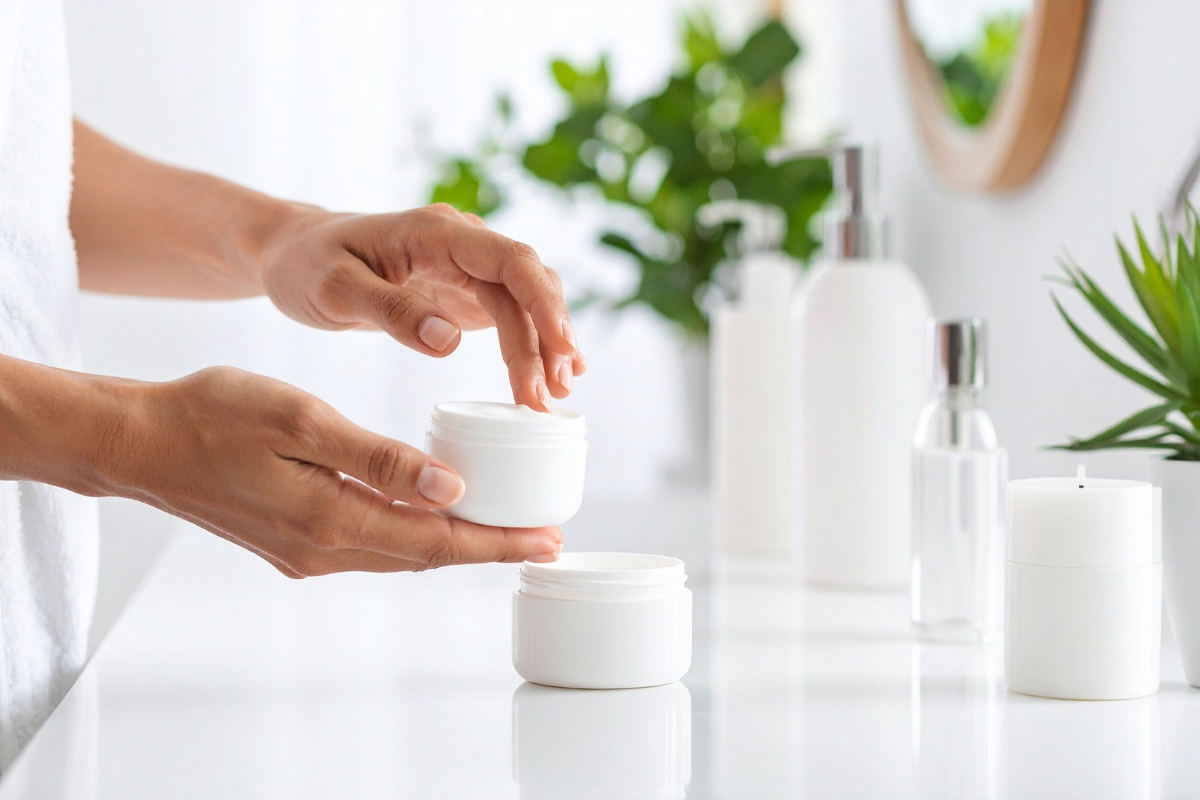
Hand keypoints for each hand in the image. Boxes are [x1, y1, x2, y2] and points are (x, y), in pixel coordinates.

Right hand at [108, 366, 562, 576]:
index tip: (547, 541)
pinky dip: (411, 536)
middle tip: (542, 539)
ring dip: (452, 544)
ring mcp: (305, 553)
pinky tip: (429, 514)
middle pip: (426, 557)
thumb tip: (449, 489)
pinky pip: (370, 547)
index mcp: (332, 520)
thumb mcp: (302, 421)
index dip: (497, 543)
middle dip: (487, 548)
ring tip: (501, 529)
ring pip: (399, 554)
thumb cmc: (214, 415)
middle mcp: (323, 550)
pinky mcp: (292, 544)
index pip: (437, 542)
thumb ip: (377, 459)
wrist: (139, 444)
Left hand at [259, 204, 585, 410]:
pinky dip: (536, 343)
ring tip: (552, 397)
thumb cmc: (307, 264)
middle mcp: (463, 243)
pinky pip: (514, 314)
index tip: (559, 348)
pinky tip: (559, 373)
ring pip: (527, 302)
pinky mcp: (465, 292)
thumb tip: (449, 341)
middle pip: (526, 287)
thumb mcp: (334, 289)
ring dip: (545, 347)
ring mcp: (468, 268)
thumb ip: (391, 311)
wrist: (296, 252)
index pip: (510, 261)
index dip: (542, 303)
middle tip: (545, 398)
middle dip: (546, 341)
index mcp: (436, 233)